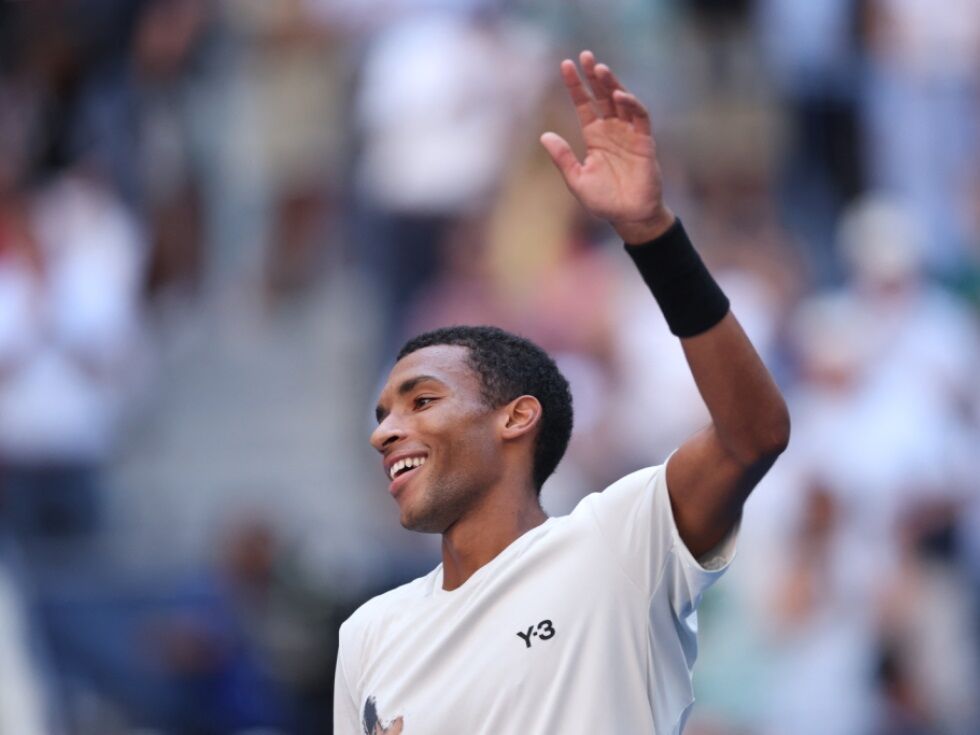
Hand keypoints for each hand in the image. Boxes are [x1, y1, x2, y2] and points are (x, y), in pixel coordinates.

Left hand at [541, 51, 673, 243]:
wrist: (630, 216)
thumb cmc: (603, 201)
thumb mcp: (576, 180)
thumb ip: (562, 158)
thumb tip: (544, 136)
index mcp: (594, 137)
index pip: (583, 104)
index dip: (575, 86)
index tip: (566, 65)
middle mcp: (611, 131)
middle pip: (602, 96)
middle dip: (594, 76)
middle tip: (585, 55)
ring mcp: (629, 134)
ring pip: (621, 101)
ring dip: (611, 83)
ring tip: (600, 68)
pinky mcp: (645, 141)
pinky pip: (640, 117)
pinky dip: (631, 104)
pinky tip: (619, 95)